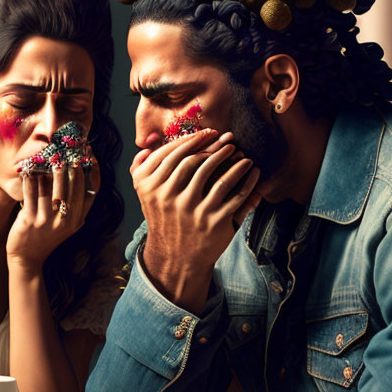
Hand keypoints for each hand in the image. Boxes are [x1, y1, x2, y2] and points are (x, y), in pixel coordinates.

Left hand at [5, 161, 99, 270]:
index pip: (92, 190)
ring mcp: (48, 220)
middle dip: (72, 165)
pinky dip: (30, 179)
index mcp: (78, 219)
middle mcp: (66, 220)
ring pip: (52, 187)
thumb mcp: (68, 224)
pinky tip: (28, 170)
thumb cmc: (47, 235)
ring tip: (50, 156)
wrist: (27, 257)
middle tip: (68, 151)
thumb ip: (76, 204)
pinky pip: (31, 192)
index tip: (91, 154)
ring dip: (51, 169)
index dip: (93, 170)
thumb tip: (81, 173)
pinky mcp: (30, 220)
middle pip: (73, 185)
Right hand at [131, 129, 260, 311]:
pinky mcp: (212, 222)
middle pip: (193, 161)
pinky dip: (246, 179)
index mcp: (149, 187)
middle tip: (227, 138)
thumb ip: (140, 171)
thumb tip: (143, 147)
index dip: (191, 140)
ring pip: (215, 175)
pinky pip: (234, 194)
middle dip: (213, 146)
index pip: (171, 154)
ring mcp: (190, 211)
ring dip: (231, 159)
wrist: (176, 257)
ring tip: (240, 152)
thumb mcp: (144, 198)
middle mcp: (167, 198)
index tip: (207, 133)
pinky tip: (252, 170)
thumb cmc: (164, 220)